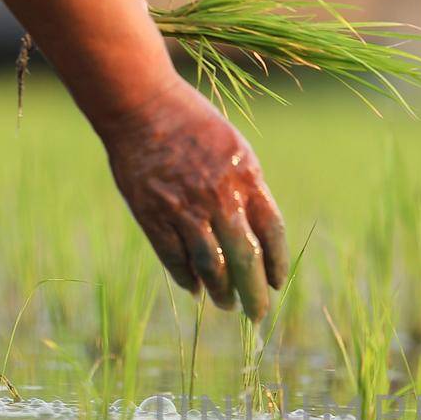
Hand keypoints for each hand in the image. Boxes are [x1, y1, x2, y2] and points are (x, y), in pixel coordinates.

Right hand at [104, 77, 289, 321]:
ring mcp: (185, 209)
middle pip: (245, 260)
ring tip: (226, 303)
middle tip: (257, 314)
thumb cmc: (192, 125)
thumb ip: (248, 190)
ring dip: (221, 291)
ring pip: (210, 267)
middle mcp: (220, 197)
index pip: (271, 233)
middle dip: (254, 293)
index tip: (278, 283)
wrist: (142, 105)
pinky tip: (195, 289)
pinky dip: (187, 279)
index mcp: (246, 178)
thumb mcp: (234, 149)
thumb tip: (258, 236)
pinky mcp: (154, 215)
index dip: (276, 264)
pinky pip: (175, 259)